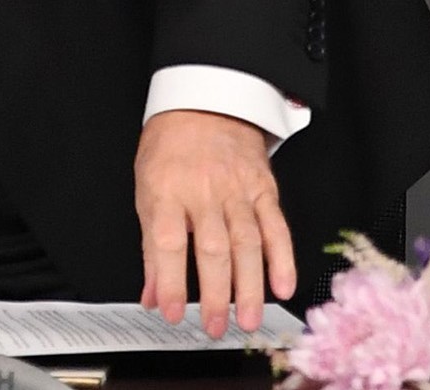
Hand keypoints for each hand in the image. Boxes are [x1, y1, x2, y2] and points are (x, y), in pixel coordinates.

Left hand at [135, 109, 295, 337]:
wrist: (204, 103)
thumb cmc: (170, 150)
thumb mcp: (147, 191)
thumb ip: (151, 246)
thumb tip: (152, 294)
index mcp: (166, 190)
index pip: (166, 242)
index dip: (169, 281)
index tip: (169, 311)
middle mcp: (203, 191)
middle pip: (211, 248)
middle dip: (213, 294)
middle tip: (213, 327)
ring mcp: (237, 190)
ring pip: (247, 243)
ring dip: (249, 287)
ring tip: (247, 319)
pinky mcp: (264, 189)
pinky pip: (276, 227)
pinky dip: (282, 259)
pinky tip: (283, 286)